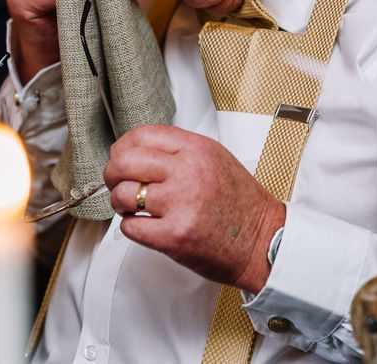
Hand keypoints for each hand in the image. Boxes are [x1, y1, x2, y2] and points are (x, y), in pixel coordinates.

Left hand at [104, 125, 284, 292]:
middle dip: (112, 173)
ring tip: (130, 206)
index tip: (121, 157)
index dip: (123, 147)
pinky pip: (130, 226)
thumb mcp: (216, 159)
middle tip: (115, 181)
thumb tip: (137, 151)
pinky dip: (130, 226)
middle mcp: (188, 173)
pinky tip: (143, 224)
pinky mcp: (174, 237)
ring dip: (120, 202)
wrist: (263, 242)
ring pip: (123, 194)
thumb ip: (180, 151)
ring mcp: (180, 205)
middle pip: (125, 162)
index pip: (142, 135)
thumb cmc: (241, 204)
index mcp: (197, 150)